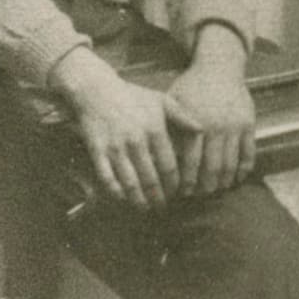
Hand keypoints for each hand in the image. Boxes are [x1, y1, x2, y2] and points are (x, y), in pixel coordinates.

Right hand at [51, 49, 179, 208]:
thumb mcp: (160, 100)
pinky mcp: (97, 151)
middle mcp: (136, 141)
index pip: (169, 166)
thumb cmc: (131, 95)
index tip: (177, 193)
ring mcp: (115, 147)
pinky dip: (116, 191)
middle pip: (151, 178)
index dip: (174, 184)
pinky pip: (107, 178)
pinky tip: (122, 198)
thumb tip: (203, 130)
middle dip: (158, 196)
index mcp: (154, 129)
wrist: (96, 90)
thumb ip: (182, 116)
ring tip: (145, 208)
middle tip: (162, 206)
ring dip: (139, 199)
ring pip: (130, 182)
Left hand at [166, 36, 255, 197]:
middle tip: (199, 196)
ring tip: (216, 190)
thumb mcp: (173, 102)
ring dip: (223, 181)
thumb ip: (168, 127)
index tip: (182, 192)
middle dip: (205, 186)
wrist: (220, 67)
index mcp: (196, 124)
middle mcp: (217, 127)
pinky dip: (244, 169)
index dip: (187, 180)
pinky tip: (237, 179)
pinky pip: (249, 152)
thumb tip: (155, 155)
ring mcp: (235, 126)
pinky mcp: (249, 124)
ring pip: (231, 163)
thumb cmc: (190, 87)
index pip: (190, 161)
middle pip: (212, 167)